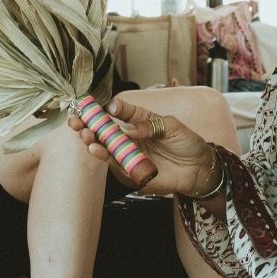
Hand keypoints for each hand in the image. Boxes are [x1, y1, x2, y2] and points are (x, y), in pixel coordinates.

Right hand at [67, 97, 215, 196]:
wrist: (200, 168)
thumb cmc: (188, 143)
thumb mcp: (173, 126)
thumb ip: (150, 125)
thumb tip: (127, 129)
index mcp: (140, 122)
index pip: (120, 112)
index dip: (109, 109)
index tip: (101, 105)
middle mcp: (131, 138)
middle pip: (105, 130)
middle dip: (88, 125)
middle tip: (76, 120)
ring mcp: (130, 155)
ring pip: (105, 148)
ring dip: (92, 141)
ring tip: (84, 134)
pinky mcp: (132, 172)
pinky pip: (115, 165)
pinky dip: (105, 157)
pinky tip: (95, 149)